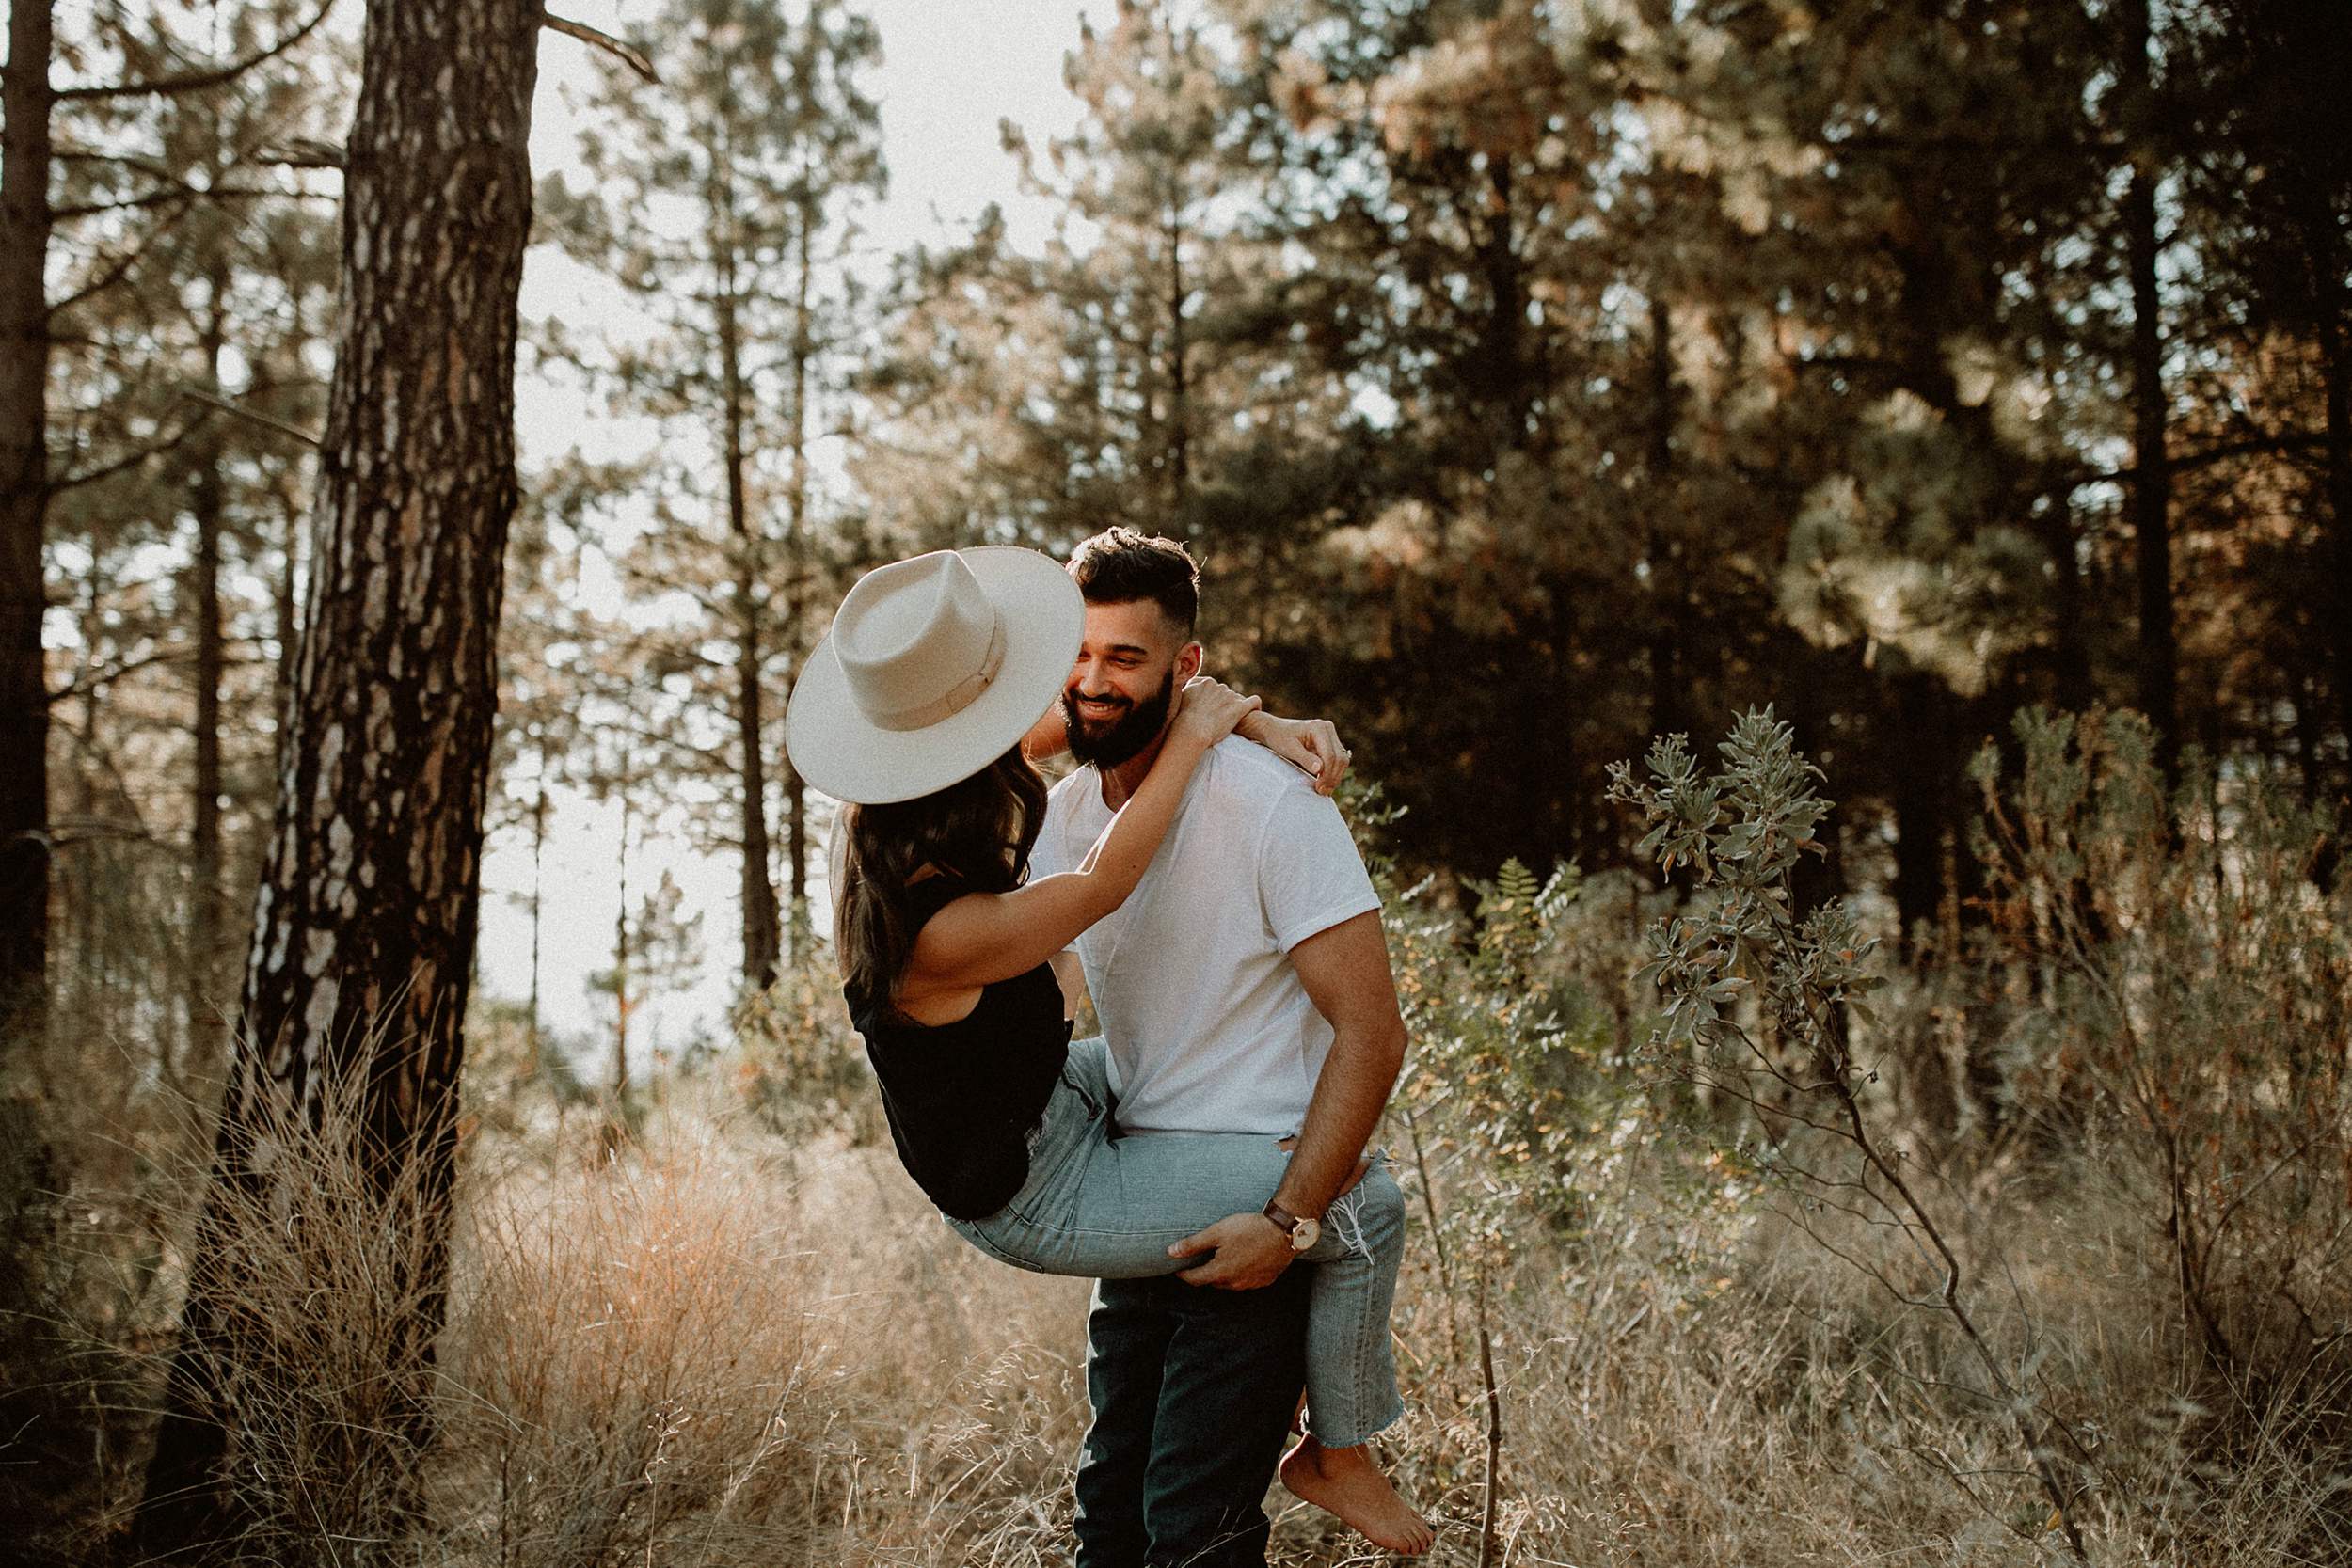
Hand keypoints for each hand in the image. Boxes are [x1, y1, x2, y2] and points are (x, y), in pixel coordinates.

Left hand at [1168, 1211, 1295, 1289]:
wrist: (1283, 1232)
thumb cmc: (1250, 1229)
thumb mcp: (1217, 1232)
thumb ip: (1193, 1244)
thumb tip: (1171, 1252)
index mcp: (1220, 1272)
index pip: (1195, 1279)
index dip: (1184, 1274)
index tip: (1178, 1270)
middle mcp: (1234, 1283)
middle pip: (1212, 1281)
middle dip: (1204, 1273)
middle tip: (1201, 1259)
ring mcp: (1251, 1284)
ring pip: (1229, 1283)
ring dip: (1223, 1274)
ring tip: (1223, 1258)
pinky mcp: (1264, 1280)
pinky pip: (1246, 1281)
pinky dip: (1240, 1273)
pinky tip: (1243, 1260)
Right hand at [1169, 676, 1261, 752]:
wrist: (1192, 729)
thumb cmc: (1183, 718)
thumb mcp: (1181, 697)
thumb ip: (1188, 688)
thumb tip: (1189, 685)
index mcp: (1206, 682)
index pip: (1212, 687)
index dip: (1211, 699)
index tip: (1208, 709)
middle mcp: (1219, 686)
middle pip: (1224, 693)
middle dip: (1222, 703)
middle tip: (1218, 717)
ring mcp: (1230, 697)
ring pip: (1237, 698)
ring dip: (1235, 707)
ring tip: (1232, 720)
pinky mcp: (1239, 708)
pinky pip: (1254, 702)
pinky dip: (1255, 705)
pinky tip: (1255, 711)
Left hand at [1243, 714, 1351, 794]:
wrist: (1274, 730)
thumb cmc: (1279, 737)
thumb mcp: (1289, 749)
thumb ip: (1305, 759)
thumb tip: (1320, 770)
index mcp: (1319, 728)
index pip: (1330, 756)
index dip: (1327, 774)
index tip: (1319, 788)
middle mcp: (1328, 729)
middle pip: (1340, 758)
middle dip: (1333, 777)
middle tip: (1323, 793)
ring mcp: (1330, 735)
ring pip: (1342, 761)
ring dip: (1335, 777)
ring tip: (1324, 791)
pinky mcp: (1330, 743)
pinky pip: (1337, 761)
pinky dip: (1333, 773)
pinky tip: (1325, 784)